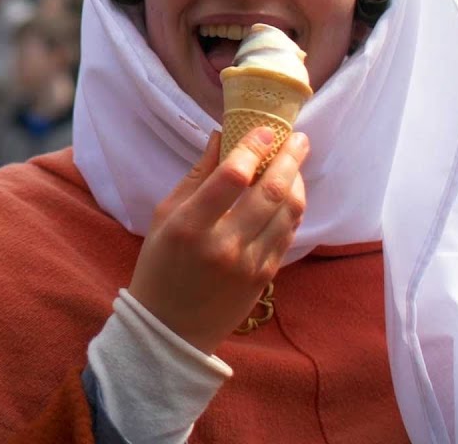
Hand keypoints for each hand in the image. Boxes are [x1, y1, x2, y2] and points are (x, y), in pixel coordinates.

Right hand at [128, 127, 309, 353]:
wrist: (171, 327)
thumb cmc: (160, 266)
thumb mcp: (164, 216)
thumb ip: (196, 177)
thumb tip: (220, 137)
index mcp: (190, 226)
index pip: (232, 177)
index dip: (252, 148)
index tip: (263, 129)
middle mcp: (224, 244)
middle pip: (271, 191)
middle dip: (289, 158)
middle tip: (297, 138)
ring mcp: (250, 263)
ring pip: (288, 212)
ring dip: (297, 181)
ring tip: (296, 161)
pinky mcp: (266, 276)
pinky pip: (288, 234)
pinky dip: (292, 208)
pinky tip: (289, 193)